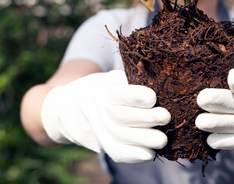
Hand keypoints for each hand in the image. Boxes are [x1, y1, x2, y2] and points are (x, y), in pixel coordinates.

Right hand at [41, 70, 170, 162]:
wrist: (67, 110)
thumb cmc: (99, 89)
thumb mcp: (109, 78)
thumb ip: (127, 79)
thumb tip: (157, 79)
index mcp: (102, 91)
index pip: (119, 95)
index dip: (137, 97)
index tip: (153, 97)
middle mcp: (97, 111)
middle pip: (121, 118)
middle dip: (147, 119)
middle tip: (166, 116)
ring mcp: (98, 130)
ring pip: (121, 138)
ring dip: (144, 140)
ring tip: (163, 139)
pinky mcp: (101, 144)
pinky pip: (116, 153)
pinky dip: (134, 156)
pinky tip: (150, 154)